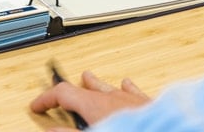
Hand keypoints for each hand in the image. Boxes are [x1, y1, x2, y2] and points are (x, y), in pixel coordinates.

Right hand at [30, 69, 150, 127]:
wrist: (166, 129)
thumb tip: (51, 130)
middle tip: (58, 93)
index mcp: (95, 105)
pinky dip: (124, 88)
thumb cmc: (129, 131)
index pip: (62, 92)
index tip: (37, 105)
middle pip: (84, 87)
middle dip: (70, 90)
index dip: (45, 98)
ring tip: (86, 77)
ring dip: (94, 85)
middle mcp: (113, 97)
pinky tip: (125, 84)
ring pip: (108, 87)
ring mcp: (131, 99)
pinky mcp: (147, 104)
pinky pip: (132, 90)